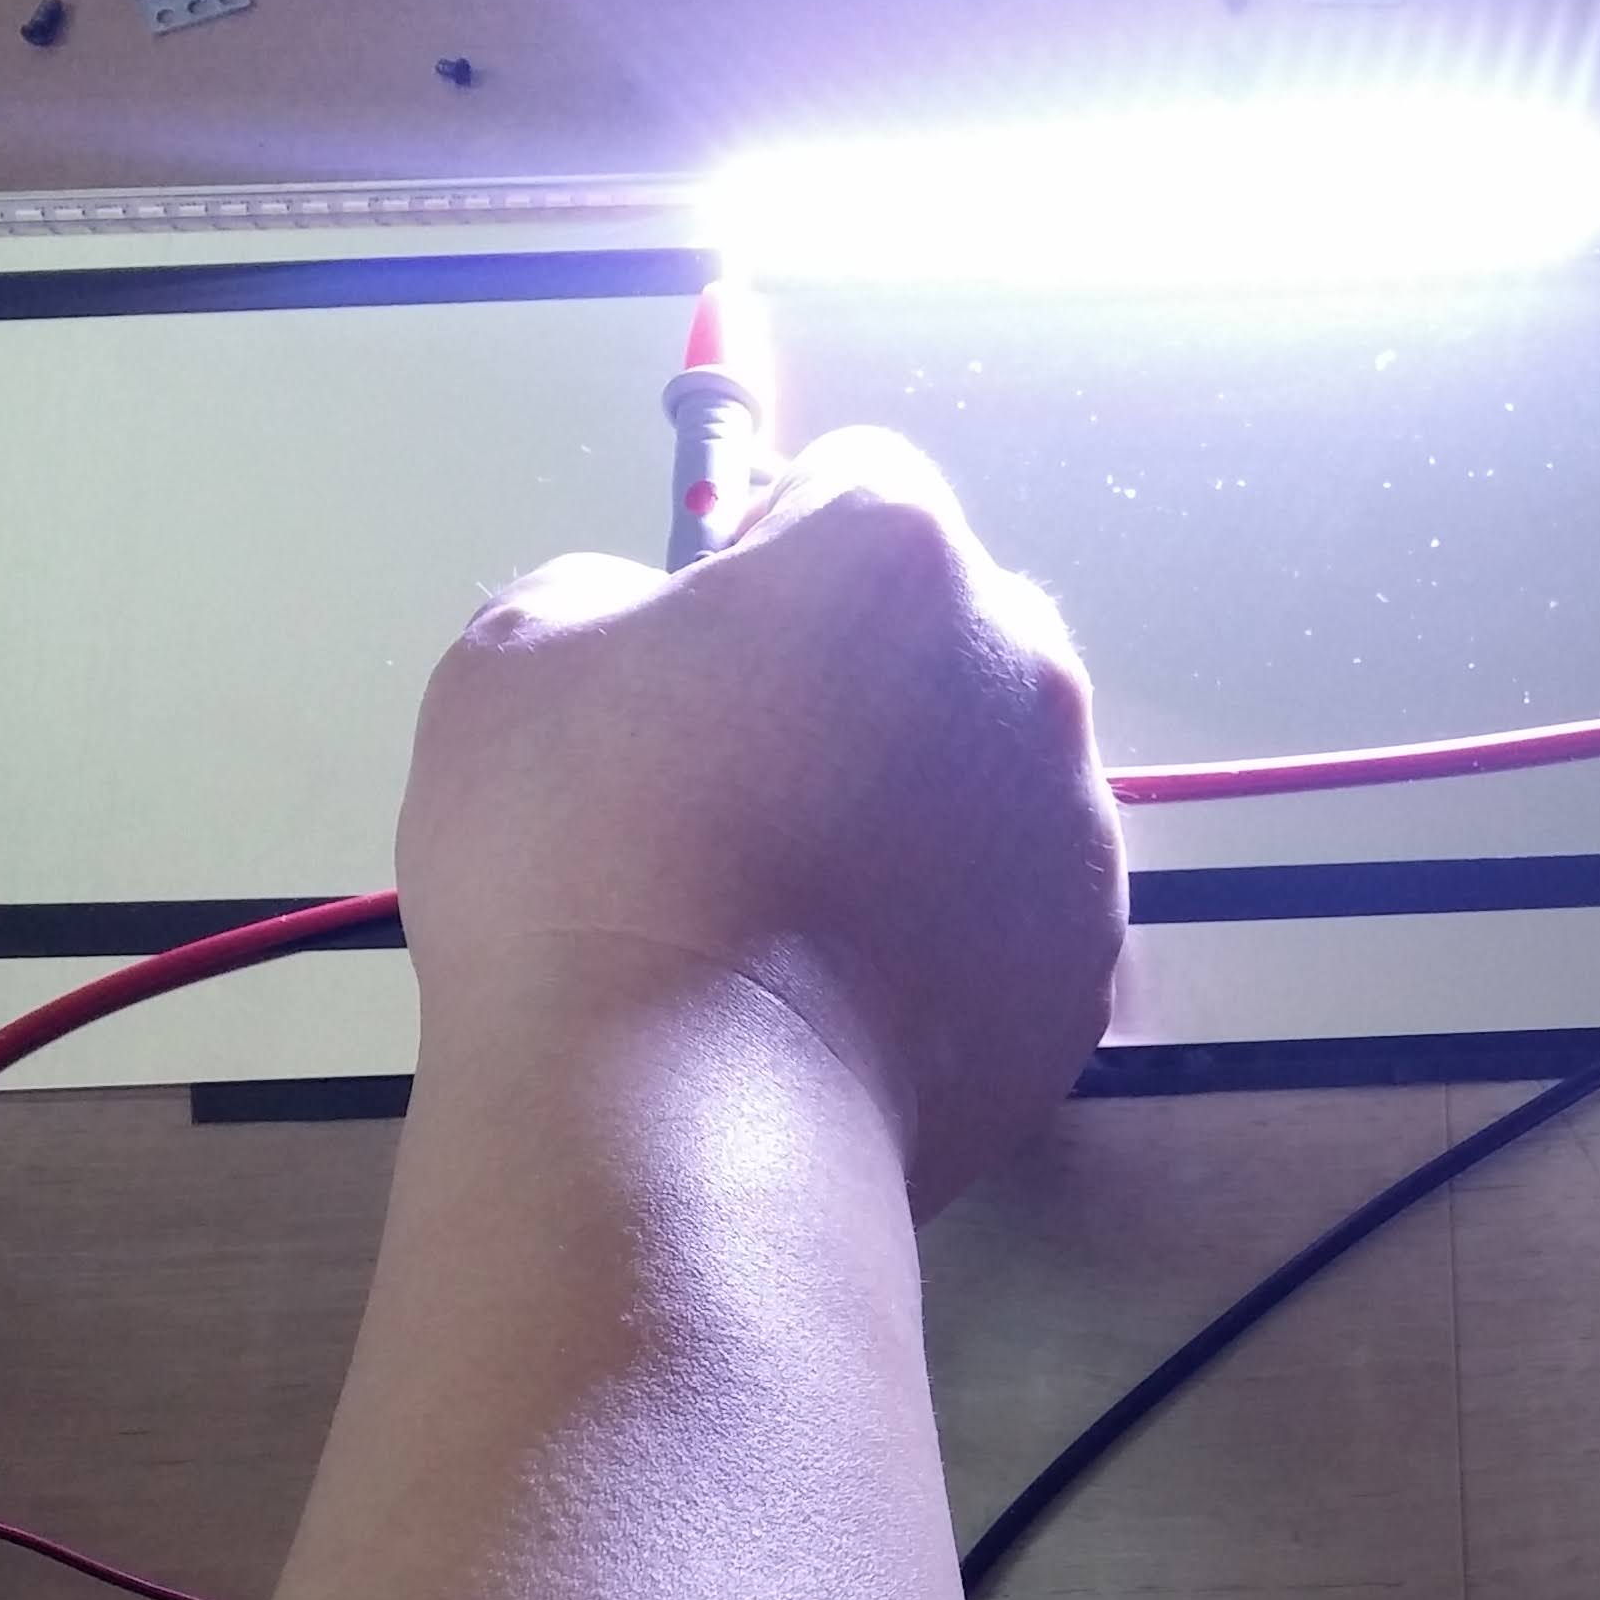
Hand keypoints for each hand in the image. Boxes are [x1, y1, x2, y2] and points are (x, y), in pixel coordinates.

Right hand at [400, 429, 1124, 1210]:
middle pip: (946, 629)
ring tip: (783, 908)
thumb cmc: (583, 857)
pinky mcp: (1084, 968)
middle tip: (734, 781)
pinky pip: (1008, 911)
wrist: (682, 1116)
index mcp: (899, 553)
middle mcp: (1025, 669)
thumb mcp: (515, 651)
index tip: (700, 645)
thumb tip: (660, 629)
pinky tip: (837, 992)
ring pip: (986, 776)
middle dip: (859, 675)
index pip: (854, 483)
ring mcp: (1073, 827)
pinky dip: (945, 931)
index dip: (767, 550)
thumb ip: (608, 593)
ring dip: (911, 807)